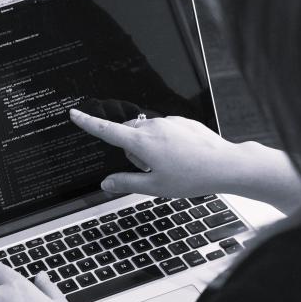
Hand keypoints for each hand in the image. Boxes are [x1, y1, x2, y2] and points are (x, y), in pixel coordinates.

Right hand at [70, 109, 240, 197]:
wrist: (225, 164)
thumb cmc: (192, 177)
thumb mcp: (155, 187)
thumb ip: (126, 182)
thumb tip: (107, 183)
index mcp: (142, 142)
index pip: (107, 130)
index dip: (88, 123)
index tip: (75, 114)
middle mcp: (153, 127)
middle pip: (128, 133)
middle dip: (130, 149)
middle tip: (148, 170)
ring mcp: (169, 122)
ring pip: (146, 132)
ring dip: (148, 146)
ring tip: (169, 165)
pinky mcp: (182, 122)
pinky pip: (164, 129)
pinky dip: (164, 142)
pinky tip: (180, 157)